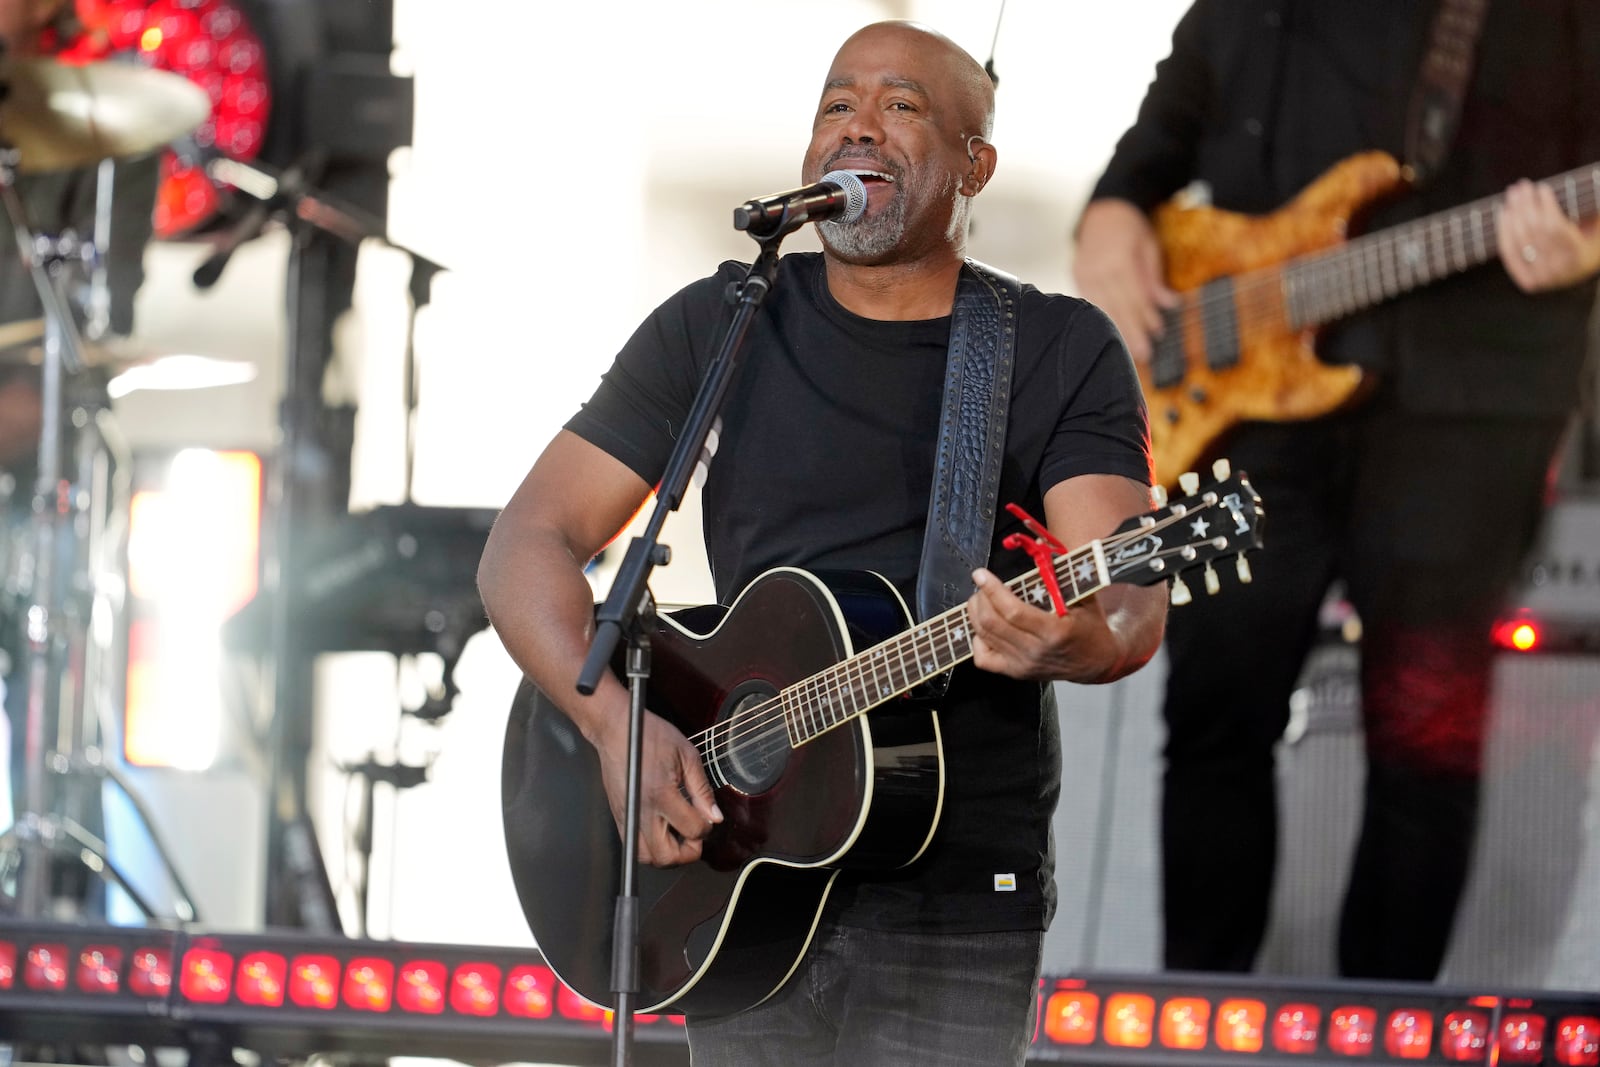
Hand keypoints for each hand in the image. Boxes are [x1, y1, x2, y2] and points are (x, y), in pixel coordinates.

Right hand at [590, 707, 722, 866]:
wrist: (616, 730)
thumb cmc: (650, 736)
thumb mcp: (687, 755)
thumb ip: (702, 790)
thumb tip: (714, 816)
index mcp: (661, 794)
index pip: (692, 829)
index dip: (707, 827)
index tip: (707, 816)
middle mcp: (642, 811)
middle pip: (667, 857)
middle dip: (688, 851)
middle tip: (694, 832)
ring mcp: (627, 817)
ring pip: (648, 858)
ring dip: (667, 854)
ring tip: (678, 834)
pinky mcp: (619, 817)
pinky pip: (635, 848)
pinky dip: (651, 848)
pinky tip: (662, 831)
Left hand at [965, 567, 1122, 683]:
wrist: (1097, 661)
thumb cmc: (1090, 625)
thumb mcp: (1083, 595)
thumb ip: (1060, 570)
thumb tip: (1037, 542)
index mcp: (1054, 632)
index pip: (1012, 611)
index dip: (992, 590)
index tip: (981, 574)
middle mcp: (1035, 652)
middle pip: (992, 623)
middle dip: (980, 598)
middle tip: (982, 585)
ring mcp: (1023, 665)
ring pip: (984, 636)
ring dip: (976, 613)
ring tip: (980, 599)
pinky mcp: (1016, 673)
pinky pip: (983, 658)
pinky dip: (978, 639)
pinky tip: (985, 626)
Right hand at [1073, 198, 1178, 364]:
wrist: (1102, 210)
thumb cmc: (1130, 227)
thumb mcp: (1149, 246)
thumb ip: (1154, 277)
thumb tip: (1168, 304)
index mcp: (1119, 260)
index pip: (1135, 296)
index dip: (1146, 317)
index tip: (1158, 334)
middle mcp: (1098, 269)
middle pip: (1118, 307)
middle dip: (1132, 333)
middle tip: (1143, 356)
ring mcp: (1084, 274)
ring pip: (1102, 309)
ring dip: (1116, 331)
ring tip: (1128, 352)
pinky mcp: (1077, 278)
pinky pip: (1090, 304)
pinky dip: (1100, 319)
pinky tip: (1108, 333)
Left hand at [1497, 179, 1599, 292]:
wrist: (1584, 270)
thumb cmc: (1593, 237)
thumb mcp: (1595, 222)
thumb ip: (1587, 206)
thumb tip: (1575, 183)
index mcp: (1580, 256)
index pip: (1554, 228)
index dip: (1546, 206)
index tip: (1542, 186)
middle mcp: (1560, 272)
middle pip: (1534, 232)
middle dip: (1526, 204)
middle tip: (1522, 185)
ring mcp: (1543, 279)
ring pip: (1520, 240)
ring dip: (1513, 213)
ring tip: (1513, 193)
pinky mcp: (1528, 282)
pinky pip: (1510, 253)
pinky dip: (1504, 230)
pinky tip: (1504, 212)